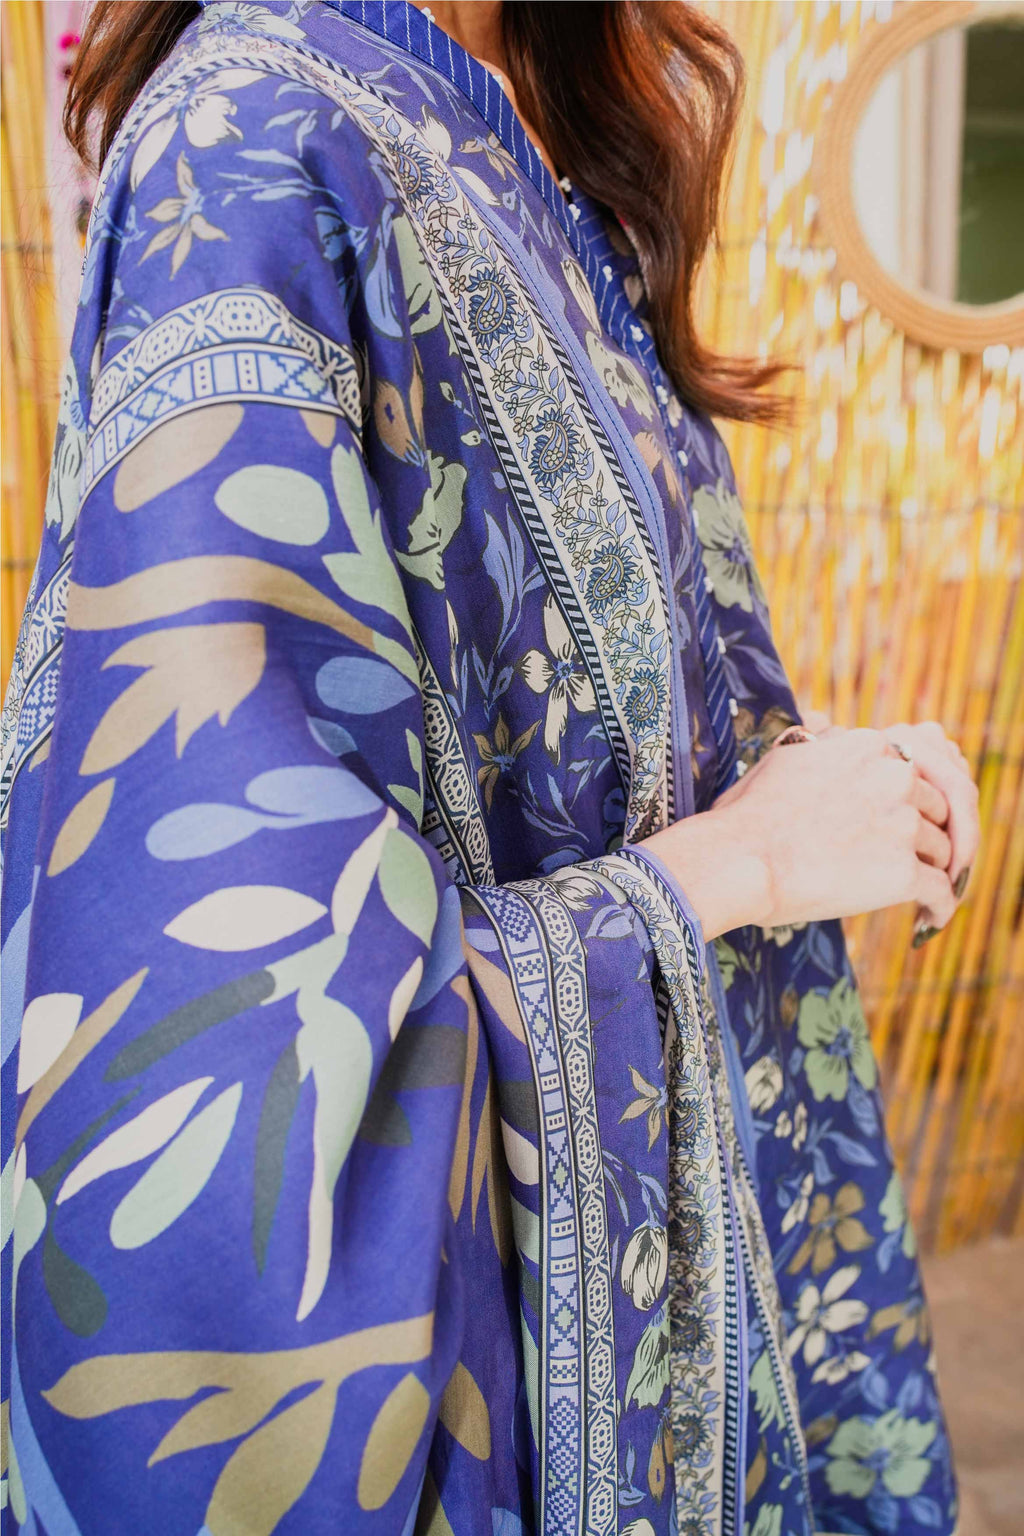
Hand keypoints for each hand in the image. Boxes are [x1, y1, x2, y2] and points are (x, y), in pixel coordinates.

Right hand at [641, 726, 972, 942]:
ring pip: (942, 848)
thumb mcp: (783, 755)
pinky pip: (941, 889)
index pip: (911, 769)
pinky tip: (931, 915)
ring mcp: (903, 825)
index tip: (899, 819)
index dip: (907, 799)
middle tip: (918, 857)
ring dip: (934, 868)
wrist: (741, 860)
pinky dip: (941, 904)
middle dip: (927, 832)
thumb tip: (820, 720)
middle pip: (935, 807)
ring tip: (924, 890)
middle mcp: (894, 778)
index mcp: (868, 746)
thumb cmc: (749, 813)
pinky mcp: (904, 872)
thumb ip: (816, 739)